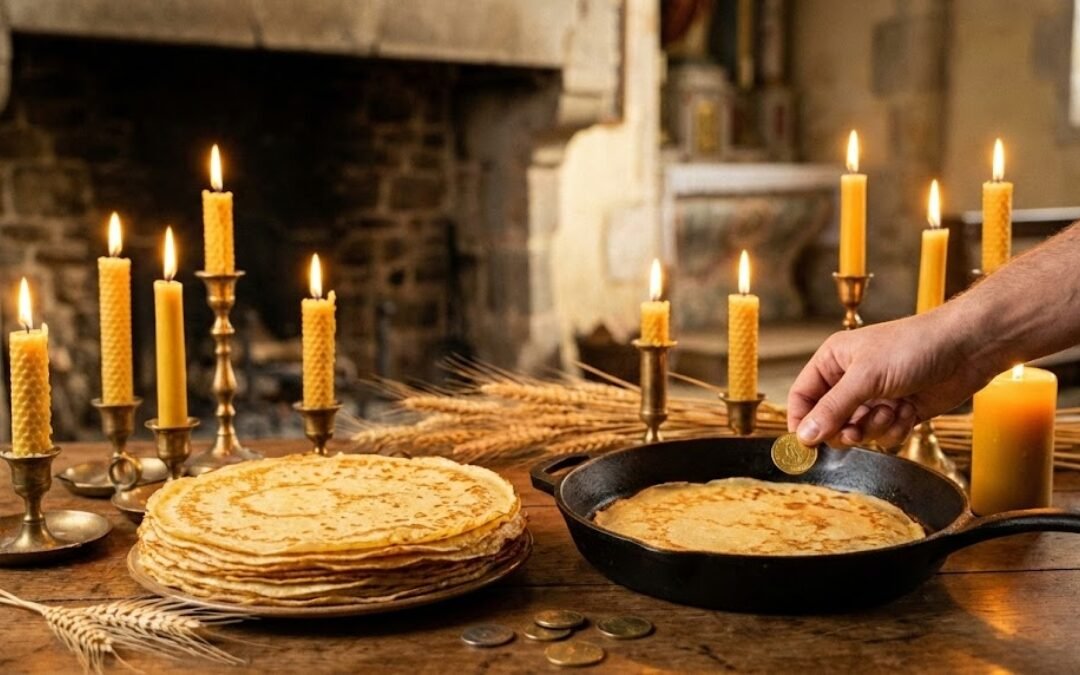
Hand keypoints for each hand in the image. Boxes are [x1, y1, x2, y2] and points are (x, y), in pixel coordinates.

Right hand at [787, 313, 991, 447]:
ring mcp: (875, 397)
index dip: (801, 421)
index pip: (802, 396)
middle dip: (846, 428)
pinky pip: (884, 435)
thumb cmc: (913, 347)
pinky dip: (896, 428)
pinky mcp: (898, 411)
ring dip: (876, 427)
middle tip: (857, 431)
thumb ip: (832, 409)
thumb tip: (804, 436)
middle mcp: (850, 380)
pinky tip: (910, 409)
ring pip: (858, 431)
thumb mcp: (865, 378)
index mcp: (833, 361)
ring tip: (893, 408)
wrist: (966, 348)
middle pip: (829, 421)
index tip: (805, 444)